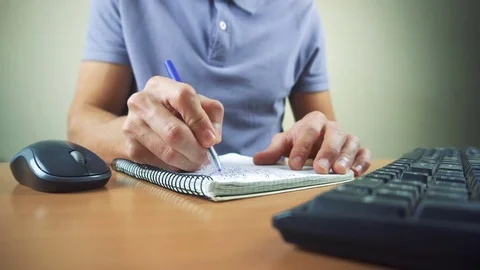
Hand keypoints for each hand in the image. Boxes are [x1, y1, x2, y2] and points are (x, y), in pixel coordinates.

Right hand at [122, 76, 223, 170]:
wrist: (143, 122)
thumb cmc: (177, 111)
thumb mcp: (197, 104)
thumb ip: (211, 115)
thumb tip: (212, 139)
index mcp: (161, 86)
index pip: (184, 98)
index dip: (201, 121)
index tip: (211, 140)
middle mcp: (142, 102)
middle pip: (174, 132)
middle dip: (196, 150)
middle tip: (206, 158)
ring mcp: (133, 125)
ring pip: (167, 152)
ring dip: (188, 162)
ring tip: (196, 161)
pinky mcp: (131, 147)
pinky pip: (160, 163)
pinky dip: (175, 166)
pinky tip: (180, 161)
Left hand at [253, 111, 370, 175]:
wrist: (313, 140)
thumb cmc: (299, 141)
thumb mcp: (284, 143)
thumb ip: (273, 151)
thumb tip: (258, 160)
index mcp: (314, 121)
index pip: (309, 131)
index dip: (301, 148)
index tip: (294, 165)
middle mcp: (333, 127)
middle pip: (334, 134)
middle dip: (327, 152)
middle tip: (319, 169)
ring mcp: (347, 138)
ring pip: (352, 143)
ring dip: (346, 157)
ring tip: (339, 172)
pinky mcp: (358, 150)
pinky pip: (364, 153)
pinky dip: (362, 162)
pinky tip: (355, 173)